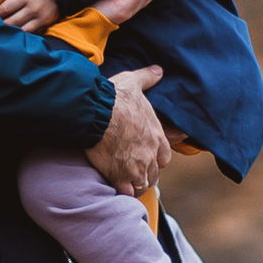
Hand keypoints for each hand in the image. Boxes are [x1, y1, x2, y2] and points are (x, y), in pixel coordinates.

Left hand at [0, 0, 57, 30]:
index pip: (6, 8)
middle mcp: (34, 8)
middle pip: (11, 22)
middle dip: (1, 22)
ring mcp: (41, 17)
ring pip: (21, 30)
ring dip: (12, 30)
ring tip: (4, 28)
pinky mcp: (47, 22)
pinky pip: (32, 33)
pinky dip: (24, 33)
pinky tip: (17, 32)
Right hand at [87, 68, 168, 199]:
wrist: (97, 112)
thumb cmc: (115, 97)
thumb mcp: (134, 83)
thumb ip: (147, 78)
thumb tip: (158, 70)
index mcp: (157, 136)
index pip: (165, 157)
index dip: (156, 158)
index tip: (146, 157)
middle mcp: (150, 155)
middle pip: (154, 173)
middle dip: (146, 173)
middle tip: (134, 171)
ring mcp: (136, 167)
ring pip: (142, 184)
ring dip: (135, 184)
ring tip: (125, 180)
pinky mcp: (119, 176)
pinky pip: (126, 192)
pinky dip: (122, 190)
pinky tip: (115, 185)